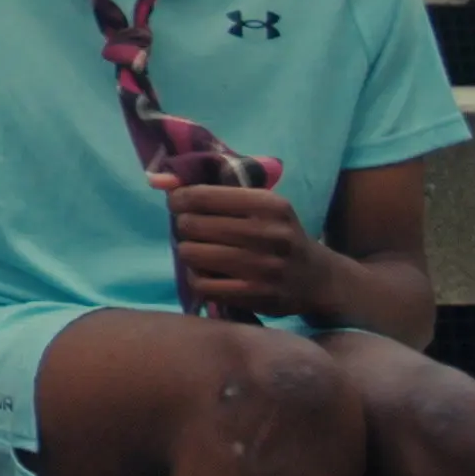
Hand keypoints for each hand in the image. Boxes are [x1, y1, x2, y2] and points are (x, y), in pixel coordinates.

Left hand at [158, 176, 324, 315]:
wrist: (317, 278)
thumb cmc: (278, 233)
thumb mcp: (260, 204)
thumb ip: (213, 190)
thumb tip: (157, 179)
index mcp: (270, 205)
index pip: (202, 195)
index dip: (179, 198)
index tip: (179, 203)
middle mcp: (269, 234)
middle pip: (192, 225)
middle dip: (184, 225)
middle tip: (191, 229)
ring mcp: (264, 268)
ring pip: (191, 254)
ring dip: (187, 251)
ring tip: (199, 249)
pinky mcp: (256, 296)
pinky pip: (202, 285)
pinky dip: (197, 277)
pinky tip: (208, 272)